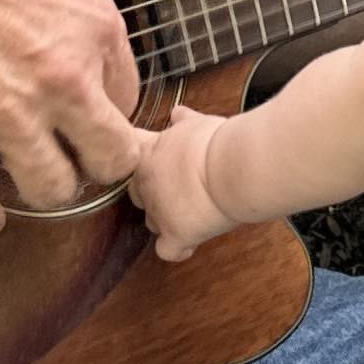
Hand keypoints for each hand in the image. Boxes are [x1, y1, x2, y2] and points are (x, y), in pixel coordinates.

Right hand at [0, 0, 144, 238]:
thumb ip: (65, 6)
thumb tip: (73, 32)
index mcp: (91, 26)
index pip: (127, 94)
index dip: (107, 107)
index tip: (93, 113)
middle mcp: (61, 79)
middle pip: (110, 156)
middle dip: (97, 162)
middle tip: (80, 158)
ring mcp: (5, 115)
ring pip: (52, 188)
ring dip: (44, 188)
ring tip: (34, 180)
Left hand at [129, 109, 264, 262]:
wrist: (236, 165)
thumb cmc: (221, 141)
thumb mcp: (198, 123)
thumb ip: (183, 121)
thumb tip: (177, 112)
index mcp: (149, 152)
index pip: (127, 157)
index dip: (142, 163)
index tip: (156, 167)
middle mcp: (147, 182)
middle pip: (138, 194)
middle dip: (156, 194)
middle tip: (181, 191)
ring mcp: (158, 210)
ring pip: (152, 222)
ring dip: (167, 220)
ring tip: (190, 216)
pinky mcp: (176, 233)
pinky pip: (167, 250)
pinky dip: (178, 249)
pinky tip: (191, 243)